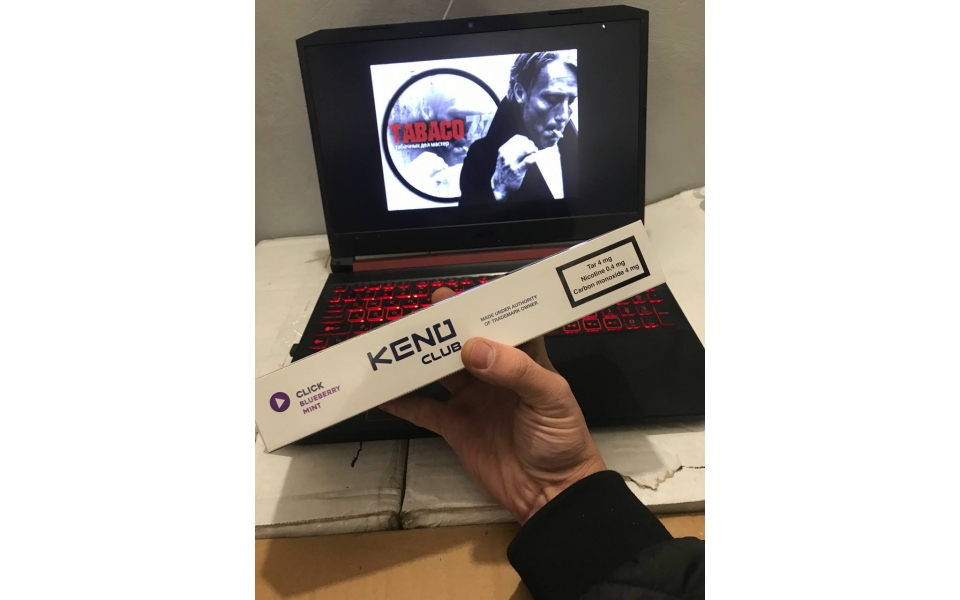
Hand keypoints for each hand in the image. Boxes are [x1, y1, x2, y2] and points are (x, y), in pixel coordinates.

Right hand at [381, 288, 605, 523]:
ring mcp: (471, 398)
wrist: (551, 494)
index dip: (480, 306)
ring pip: (439, 370)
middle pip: (464, 341)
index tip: (455, 296)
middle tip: (418, 315)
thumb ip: (516, 371)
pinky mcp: (454, 426)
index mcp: (523, 357)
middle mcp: (493, 372)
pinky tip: (381, 391)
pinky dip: (401, 400)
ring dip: (418, 358)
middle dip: (442, 328)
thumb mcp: (550, 399)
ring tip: (393, 342)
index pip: (501, 322)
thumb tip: (473, 347)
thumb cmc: (562, 439)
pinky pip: (422, 409)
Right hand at [490, 135, 538, 201]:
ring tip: (535, 153)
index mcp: (503, 150)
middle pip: (522, 143)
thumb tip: (525, 142)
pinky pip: (528, 160)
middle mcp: (506, 155)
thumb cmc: (504, 171)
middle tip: (534, 149)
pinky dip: (535, 157)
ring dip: (533, 149)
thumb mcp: (503, 157)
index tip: (529, 143)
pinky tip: (537, 157)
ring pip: (525, 149)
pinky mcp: (517, 171)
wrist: (499, 186)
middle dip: (531, 144)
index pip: (516, 138)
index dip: (525, 139)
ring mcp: (511, 163)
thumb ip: (511, 149)